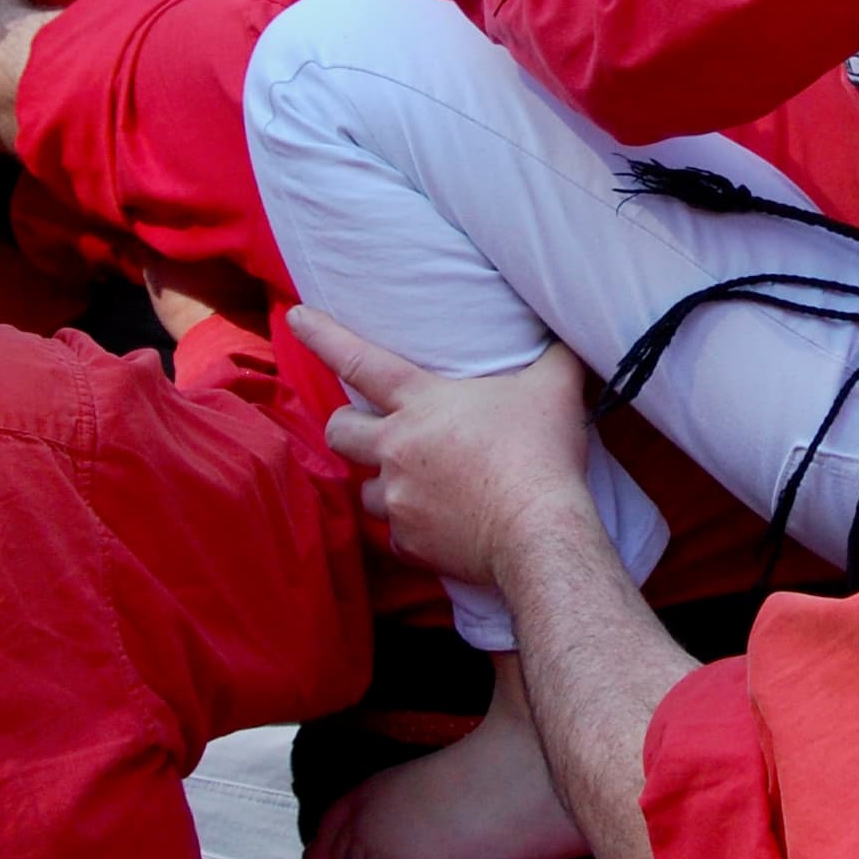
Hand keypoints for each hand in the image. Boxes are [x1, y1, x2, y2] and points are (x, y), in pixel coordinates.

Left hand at [289, 311, 599, 585]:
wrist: (538, 530)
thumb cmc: (541, 452)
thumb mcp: (554, 387)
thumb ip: (553, 354)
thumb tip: (564, 330)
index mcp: (421, 403)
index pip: (359, 360)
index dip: (322, 335)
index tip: (294, 317)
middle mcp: (396, 448)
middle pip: (340, 431)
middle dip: (345, 427)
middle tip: (367, 429)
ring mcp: (398, 497)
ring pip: (363, 489)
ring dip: (381, 484)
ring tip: (413, 485)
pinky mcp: (409, 541)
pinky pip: (394, 534)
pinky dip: (409, 529)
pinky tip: (436, 526)